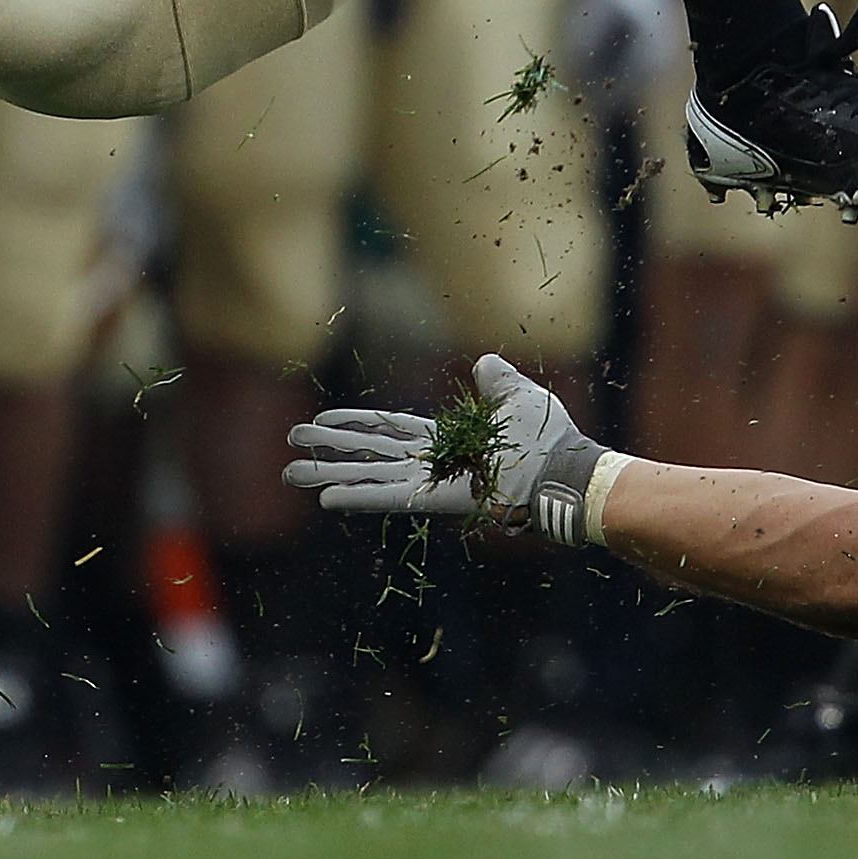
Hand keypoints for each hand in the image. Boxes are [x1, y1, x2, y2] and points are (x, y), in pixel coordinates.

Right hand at [281, 353, 615, 546]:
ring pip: (367, 474)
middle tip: (291, 444)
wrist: (567, 474)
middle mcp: (430, 462)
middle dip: (328, 448)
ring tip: (291, 474)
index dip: (353, 424)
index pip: (387, 429)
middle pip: (367, 452)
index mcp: (444, 439)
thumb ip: (496, 380)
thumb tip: (484, 361)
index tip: (320, 420)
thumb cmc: (549, 437)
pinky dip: (356, 497)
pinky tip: (325, 497)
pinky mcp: (437, 498)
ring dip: (327, 472)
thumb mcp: (519, 396)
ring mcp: (431, 481)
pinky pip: (389, 496)